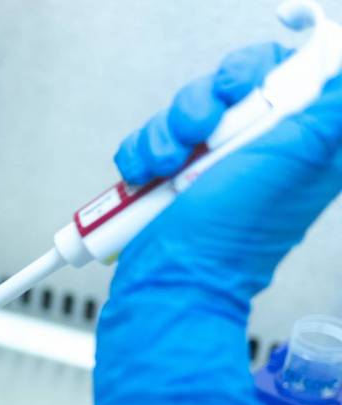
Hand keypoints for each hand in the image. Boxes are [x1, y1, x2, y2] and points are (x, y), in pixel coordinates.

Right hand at [93, 43, 341, 404]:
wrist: (170, 280)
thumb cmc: (229, 239)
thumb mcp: (295, 161)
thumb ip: (329, 113)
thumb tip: (341, 77)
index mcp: (305, 140)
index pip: (298, 71)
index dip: (267, 66)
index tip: (245, 83)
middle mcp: (261, 146)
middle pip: (234, 81)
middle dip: (206, 101)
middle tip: (203, 131)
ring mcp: (213, 160)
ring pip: (187, 107)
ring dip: (166, 134)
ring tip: (166, 169)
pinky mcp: (172, 173)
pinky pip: (151, 137)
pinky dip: (141, 155)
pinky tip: (145, 179)